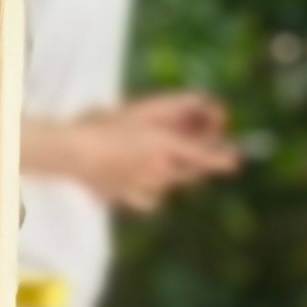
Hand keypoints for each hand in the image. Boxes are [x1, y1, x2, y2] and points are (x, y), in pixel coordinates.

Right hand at [32, 94, 239, 213]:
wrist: (71, 151)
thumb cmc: (106, 124)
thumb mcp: (147, 106)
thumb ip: (180, 107)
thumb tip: (204, 107)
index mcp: (166, 146)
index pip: (205, 156)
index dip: (223, 159)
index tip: (235, 162)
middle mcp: (159, 171)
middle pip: (191, 172)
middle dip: (196, 161)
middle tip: (186, 147)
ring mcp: (143, 189)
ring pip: (170, 186)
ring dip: (171, 174)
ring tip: (152, 159)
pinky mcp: (126, 199)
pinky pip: (150, 200)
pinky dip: (151, 193)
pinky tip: (141, 182)